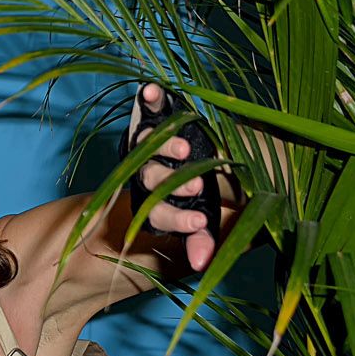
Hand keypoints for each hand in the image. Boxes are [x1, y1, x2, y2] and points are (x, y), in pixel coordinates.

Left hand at [132, 82, 218, 270]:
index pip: (161, 214)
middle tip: (198, 186)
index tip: (201, 221)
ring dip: (163, 146)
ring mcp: (148, 143)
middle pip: (150, 179)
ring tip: (183, 148)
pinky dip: (149, 99)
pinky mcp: (153, 116)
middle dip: (169, 184)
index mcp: (159, 202)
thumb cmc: (205, 194)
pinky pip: (148, 107)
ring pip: (146, 145)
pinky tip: (150, 91)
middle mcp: (148, 173)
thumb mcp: (208, 214)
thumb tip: (203, 264)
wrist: (206, 156)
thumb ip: (203, 237)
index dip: (178, 219)